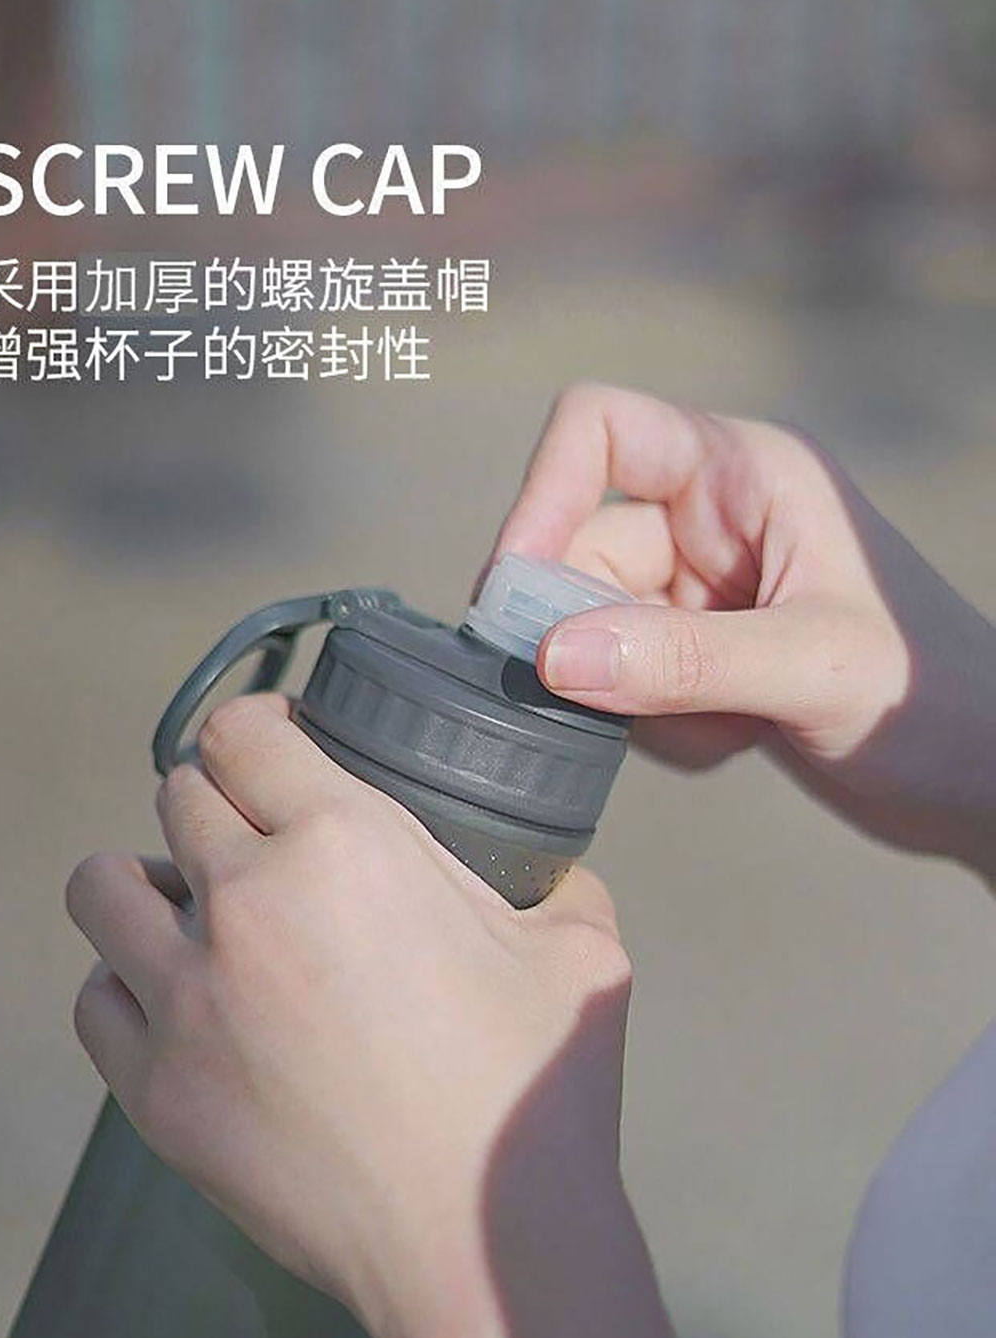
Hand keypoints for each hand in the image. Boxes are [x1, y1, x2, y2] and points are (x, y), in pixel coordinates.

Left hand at [64, 694, 830, 1337]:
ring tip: (191, 917)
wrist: (486, 1249)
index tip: (276, 751)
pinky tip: (178, 1007)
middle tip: (257, 846)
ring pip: (101, 887)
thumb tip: (535, 866)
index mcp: (345, 842)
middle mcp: (243, 902)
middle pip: (177, 794)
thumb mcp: (580, 948)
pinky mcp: (153, 1091)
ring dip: (144, 884)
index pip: (244, 728)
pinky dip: (127, 988)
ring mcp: (184, 999)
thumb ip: (547, 878)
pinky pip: (94, 1000)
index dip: (260, 730)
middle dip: (219, 806)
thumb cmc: (539, 1094)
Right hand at [495, 385, 995, 879]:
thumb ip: (681, 662)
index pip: (598, 430)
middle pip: (579, 549)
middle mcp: (715, 519)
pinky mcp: (702, 655)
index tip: (514, 596)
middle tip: (624, 706)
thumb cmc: (934, 698)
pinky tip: (739, 742)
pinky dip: (664, 729)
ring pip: (596, 631)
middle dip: (589, 637)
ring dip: (639, 698)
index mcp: (748, 474)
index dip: (542, 498)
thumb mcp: (810, 668)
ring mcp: (705, 590)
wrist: (984, 780)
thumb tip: (551, 659)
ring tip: (728, 727)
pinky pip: (626, 685)